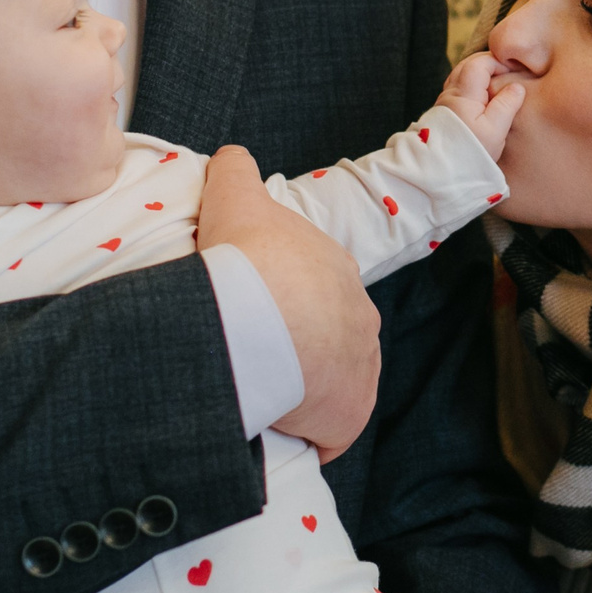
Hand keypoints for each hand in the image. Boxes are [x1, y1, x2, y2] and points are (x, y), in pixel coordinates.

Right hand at [197, 146, 377, 460]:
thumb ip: (234, 171)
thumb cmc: (246, 256)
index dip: (284, 305)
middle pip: (329, 338)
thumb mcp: (235, 197)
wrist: (258, 311)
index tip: (252, 318)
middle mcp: (360, 315)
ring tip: (260, 395)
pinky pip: (331, 432)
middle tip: (250, 359)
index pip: (315, 291)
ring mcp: (361, 364)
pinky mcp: (351, 411)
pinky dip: (307, 436)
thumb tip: (230, 156)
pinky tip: (276, 432)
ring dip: (304, 394)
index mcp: (336, 270)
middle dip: (297, 351)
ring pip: (334, 383)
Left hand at [435, 51, 524, 162]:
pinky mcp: (444, 111)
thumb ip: (507, 104)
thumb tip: (517, 86)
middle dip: (488, 64)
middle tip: (507, 74)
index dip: (498, 62)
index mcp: (464, 94)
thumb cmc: (471, 151)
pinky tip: (484, 98)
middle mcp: (451, 93)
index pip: (479, 63)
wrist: (440, 171)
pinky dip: (472, 84)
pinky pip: (459, 87)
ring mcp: (445, 101)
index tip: (513, 72)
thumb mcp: (495, 130)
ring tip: (498, 85)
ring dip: (480, 74)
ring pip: (462, 75)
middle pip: (468, 64)